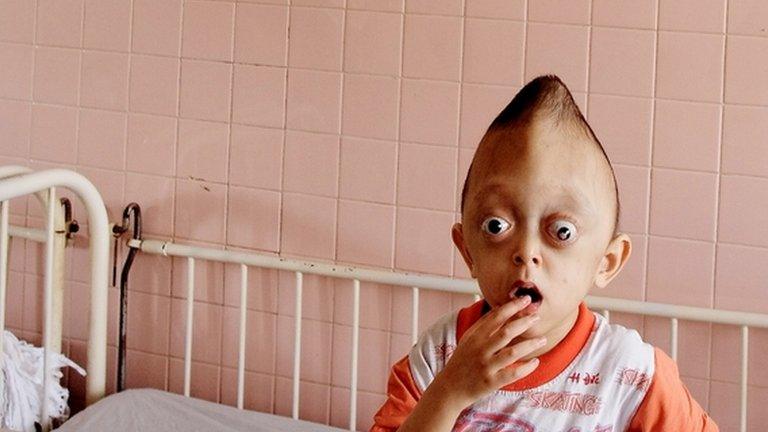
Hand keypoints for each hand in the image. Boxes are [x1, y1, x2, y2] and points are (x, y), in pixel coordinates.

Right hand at [430, 295, 545, 409]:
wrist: (451, 388)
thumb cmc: (462, 361)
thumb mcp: (468, 339)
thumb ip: (484, 324)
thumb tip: (500, 307)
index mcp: (475, 337)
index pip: (496, 317)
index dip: (512, 307)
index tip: (526, 300)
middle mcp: (480, 350)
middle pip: (506, 332)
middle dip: (524, 322)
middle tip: (536, 317)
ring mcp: (486, 366)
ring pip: (512, 353)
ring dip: (530, 345)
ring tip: (542, 339)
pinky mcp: (492, 382)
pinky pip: (512, 374)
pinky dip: (526, 367)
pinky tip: (535, 362)